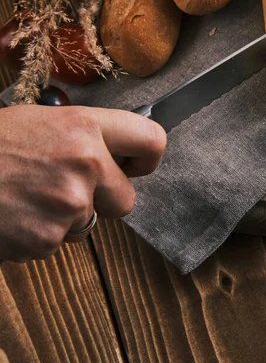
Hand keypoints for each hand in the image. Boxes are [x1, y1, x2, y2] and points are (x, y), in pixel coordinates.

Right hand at [0, 105, 165, 262]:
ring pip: (86, 223)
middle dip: (103, 200)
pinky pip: (57, 241)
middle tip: (67, 187)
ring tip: (27, 194)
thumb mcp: (41, 120)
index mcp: (85, 127)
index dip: (148, 157)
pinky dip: (39, 233)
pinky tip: (16, 213)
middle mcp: (86, 164)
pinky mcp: (48, 239)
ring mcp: (68, 205)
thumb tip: (111, 150)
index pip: (151, 140)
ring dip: (64, 216)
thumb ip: (84, 134)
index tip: (137, 165)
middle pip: (126, 200)